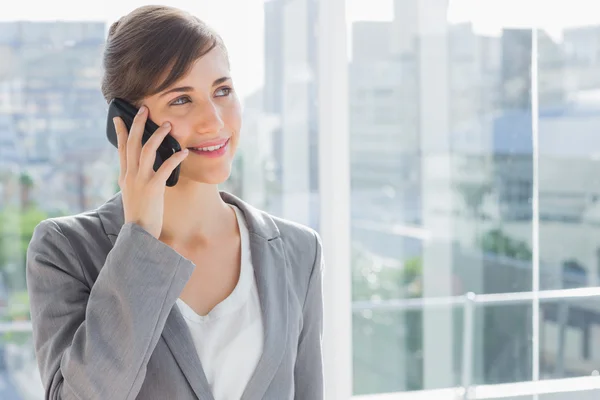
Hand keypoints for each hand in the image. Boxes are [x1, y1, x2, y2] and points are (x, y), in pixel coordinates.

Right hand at [113, 105, 188, 238]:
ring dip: (157, 136)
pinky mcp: (152, 188)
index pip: (121, 149)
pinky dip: (174, 158)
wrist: (138, 234)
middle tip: (144, 109)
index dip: (121, 132)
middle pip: (132, 144)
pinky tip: (183, 152)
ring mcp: (140, 181)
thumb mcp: (133, 195)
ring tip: (167, 125)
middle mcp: (130, 176)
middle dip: (137, 124)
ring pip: (146, 151)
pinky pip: (164, 168)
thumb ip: (136, 180)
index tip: (120, 117)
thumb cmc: (140, 216)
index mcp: (125, 176)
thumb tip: (142, 170)